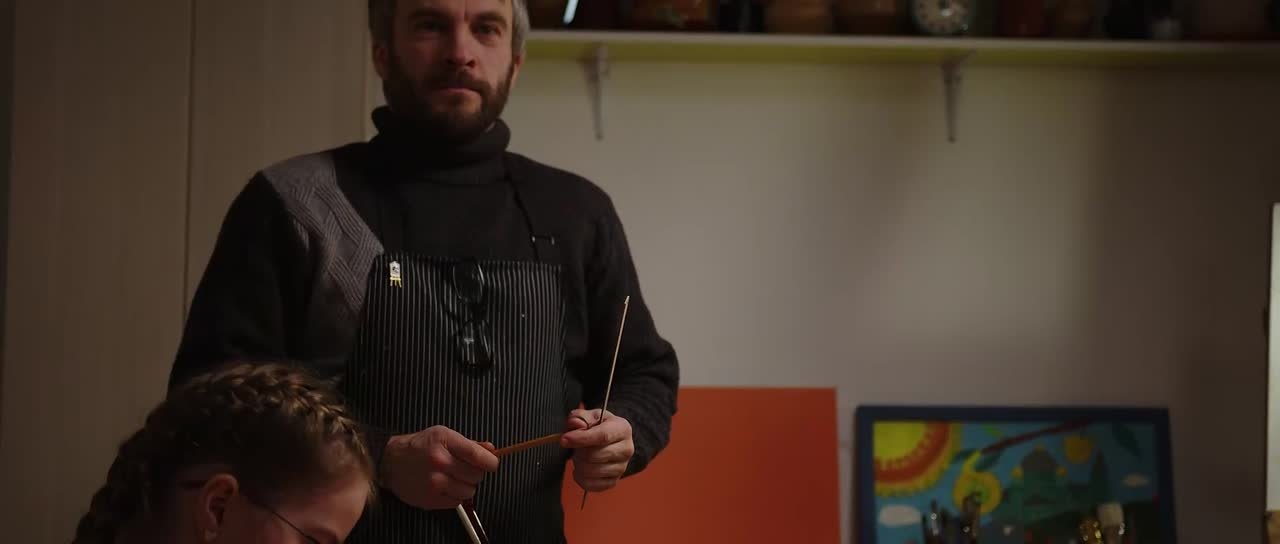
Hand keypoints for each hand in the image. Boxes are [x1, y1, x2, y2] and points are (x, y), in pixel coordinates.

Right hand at [381, 426, 498, 509]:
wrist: (391, 461)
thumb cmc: (419, 446)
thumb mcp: (444, 435)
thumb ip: (470, 444)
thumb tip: (491, 450)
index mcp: (444, 442)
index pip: (478, 456)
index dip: (491, 462)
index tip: (491, 463)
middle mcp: (439, 462)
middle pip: (476, 475)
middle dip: (475, 473)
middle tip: (464, 468)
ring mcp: (434, 482)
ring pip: (469, 491)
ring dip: (466, 486)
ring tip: (454, 478)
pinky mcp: (429, 499)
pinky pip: (456, 502)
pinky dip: (455, 496)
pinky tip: (445, 486)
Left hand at [560, 409, 633, 491]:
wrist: (611, 441)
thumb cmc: (599, 427)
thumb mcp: (591, 416)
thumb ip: (580, 417)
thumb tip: (576, 424)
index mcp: (622, 429)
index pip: (602, 436)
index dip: (581, 438)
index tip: (564, 440)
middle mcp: (626, 449)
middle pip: (595, 455)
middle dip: (578, 452)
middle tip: (574, 447)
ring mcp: (621, 468)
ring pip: (591, 471)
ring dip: (578, 464)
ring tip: (579, 456)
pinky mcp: (613, 482)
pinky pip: (591, 485)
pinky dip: (580, 478)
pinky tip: (580, 468)